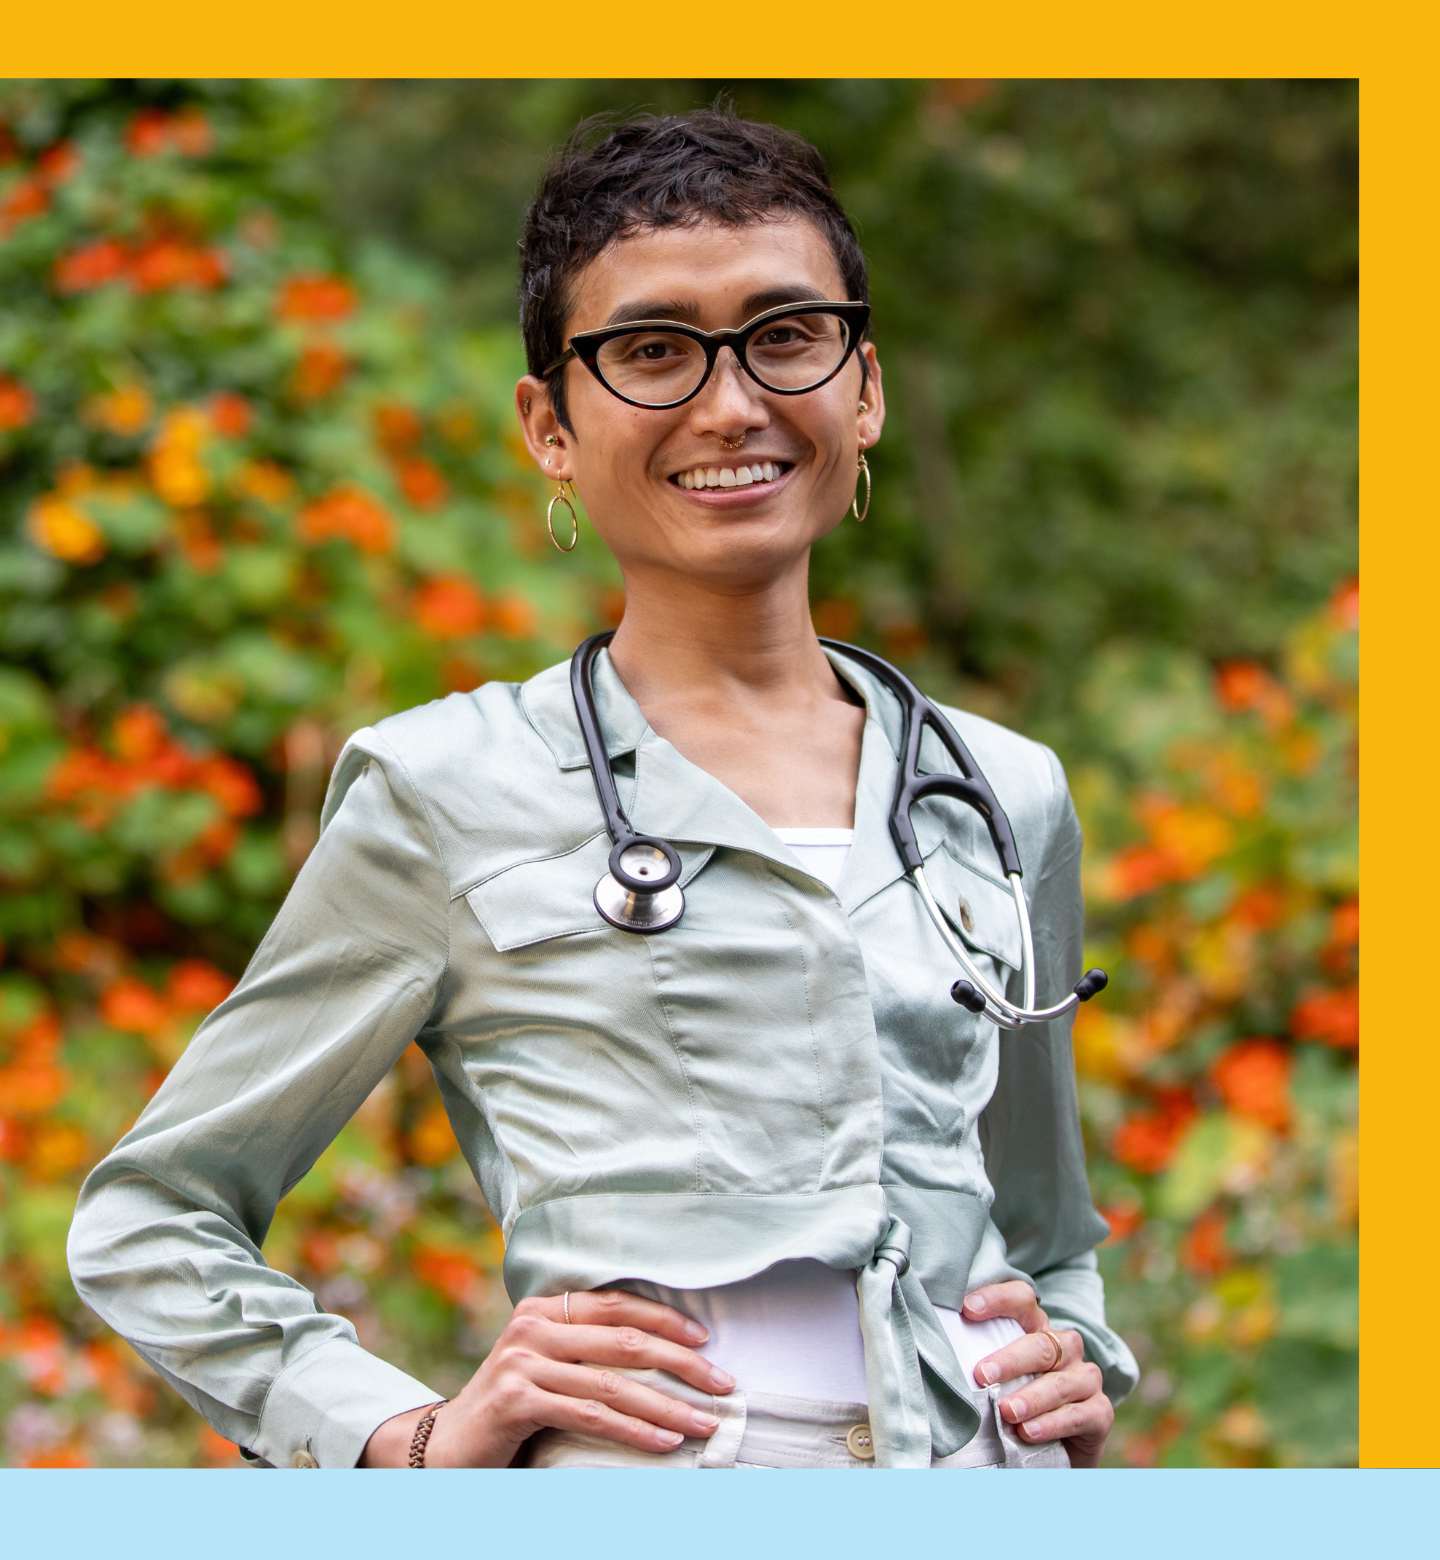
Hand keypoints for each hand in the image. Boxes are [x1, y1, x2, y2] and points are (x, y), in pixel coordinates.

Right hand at [361, 1288, 732, 1466]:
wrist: (448, 1444)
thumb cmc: (514, 1402)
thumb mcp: (551, 1363)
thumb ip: (590, 1347)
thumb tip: (668, 1350)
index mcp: (547, 1307)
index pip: (619, 1304)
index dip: (667, 1321)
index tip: (706, 1341)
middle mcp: (534, 1325)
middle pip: (625, 1340)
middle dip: (682, 1363)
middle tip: (724, 1384)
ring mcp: (524, 1361)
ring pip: (613, 1383)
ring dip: (668, 1405)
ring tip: (705, 1422)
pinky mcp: (518, 1399)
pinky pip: (590, 1415)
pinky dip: (634, 1430)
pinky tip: (665, 1441)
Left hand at [962, 1279, 1113, 1468]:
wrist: (1057, 1450)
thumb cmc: (1017, 1403)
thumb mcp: (998, 1379)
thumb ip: (977, 1359)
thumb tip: (932, 1348)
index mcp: (1038, 1330)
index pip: (1023, 1300)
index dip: (997, 1299)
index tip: (966, 1308)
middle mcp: (1066, 1348)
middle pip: (1041, 1344)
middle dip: (1009, 1359)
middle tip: (982, 1375)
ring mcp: (1086, 1379)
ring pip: (1061, 1380)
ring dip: (1032, 1396)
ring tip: (1006, 1411)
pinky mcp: (1101, 1412)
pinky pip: (1081, 1414)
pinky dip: (1053, 1422)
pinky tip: (1029, 1431)